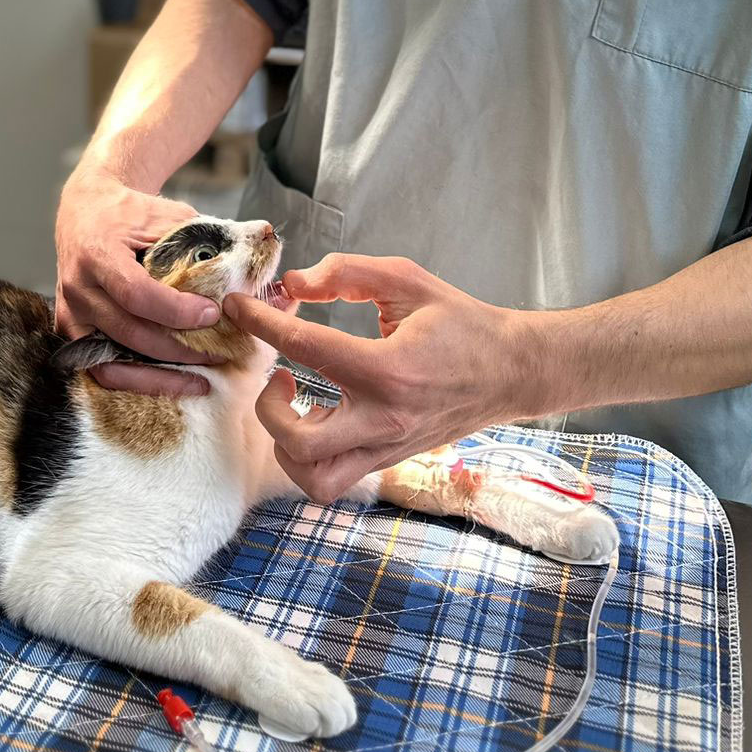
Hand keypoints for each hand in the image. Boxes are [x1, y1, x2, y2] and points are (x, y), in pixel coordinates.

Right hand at [54, 162, 222, 396]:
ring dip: (159, 377)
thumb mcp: (164, 214)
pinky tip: (169, 380)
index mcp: (98, 253)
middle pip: (130, 333)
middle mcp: (79, 288)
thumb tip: (250, 262)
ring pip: (113, 362)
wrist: (85, 211)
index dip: (176, 311)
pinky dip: (137, 380)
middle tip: (219, 352)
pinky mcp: (72, 332)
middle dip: (179, 350)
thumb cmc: (128, 211)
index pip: (136, 294)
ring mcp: (70, 315)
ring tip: (199, 379)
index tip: (213, 314)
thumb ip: (201, 239)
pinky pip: (103, 369)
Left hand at [222, 254, 536, 500]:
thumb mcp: (408, 280)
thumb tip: (294, 285)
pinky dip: (309, 454)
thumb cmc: (461, 323)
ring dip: (286, 442)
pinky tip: (316, 414)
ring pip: (314, 478)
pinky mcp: (388, 460)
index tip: (238, 307)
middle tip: (277, 373)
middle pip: (298, 442)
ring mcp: (386, 447)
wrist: (513, 372)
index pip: (305, 347)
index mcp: (389, 369)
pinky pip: (334, 477)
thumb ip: (348, 273)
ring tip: (295, 401)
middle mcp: (385, 419)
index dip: (261, 323)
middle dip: (268, 407)